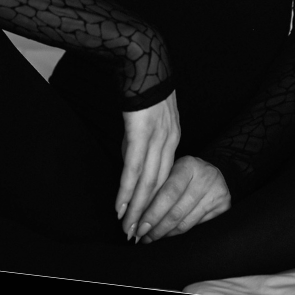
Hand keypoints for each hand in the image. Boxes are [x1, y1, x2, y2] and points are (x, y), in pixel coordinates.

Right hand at [118, 92, 180, 239]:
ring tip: (128, 228)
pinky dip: (128, 191)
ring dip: (137, 208)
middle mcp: (168, 141)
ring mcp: (155, 138)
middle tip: (138, 234)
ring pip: (147, 182)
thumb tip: (130, 159)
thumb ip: (142, 139)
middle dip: (148, 212)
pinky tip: (122, 206)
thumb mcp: (148, 116)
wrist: (144, 60)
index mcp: (172, 136)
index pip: (165, 175)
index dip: (156, 199)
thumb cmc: (144, 83)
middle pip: (158, 185)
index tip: (148, 217)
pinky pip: (134, 169)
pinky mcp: (139, 134)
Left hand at [136, 156, 230, 243]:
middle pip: (176, 211)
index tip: (137, 227)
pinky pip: (196, 228)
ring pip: (185, 223)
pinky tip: (167, 236)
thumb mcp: (172, 171)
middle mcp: (206, 177)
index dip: (152, 213)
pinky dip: (178, 234)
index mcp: (189, 165)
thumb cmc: (184, 174)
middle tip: (140, 237)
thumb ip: (156, 187)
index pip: (168, 193)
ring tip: (150, 238)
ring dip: (165, 234)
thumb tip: (134, 215)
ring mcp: (217, 193)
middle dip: (156, 227)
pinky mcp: (224, 207)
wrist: (212, 173)